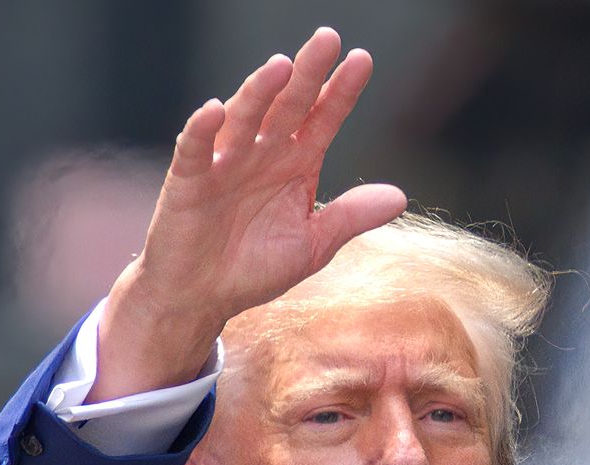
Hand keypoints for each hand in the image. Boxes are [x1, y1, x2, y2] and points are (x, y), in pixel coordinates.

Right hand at [93, 26, 407, 400]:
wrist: (201, 299)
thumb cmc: (253, 268)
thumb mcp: (311, 245)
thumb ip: (349, 217)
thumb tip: (400, 197)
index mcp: (295, 163)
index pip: (323, 118)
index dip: (341, 91)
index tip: (362, 60)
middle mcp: (261, 153)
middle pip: (287, 106)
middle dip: (307, 75)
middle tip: (327, 39)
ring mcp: (224, 163)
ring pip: (244, 118)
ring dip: (260, 92)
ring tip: (281, 67)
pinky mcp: (188, 181)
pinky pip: (194, 150)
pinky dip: (203, 130)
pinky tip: (214, 110)